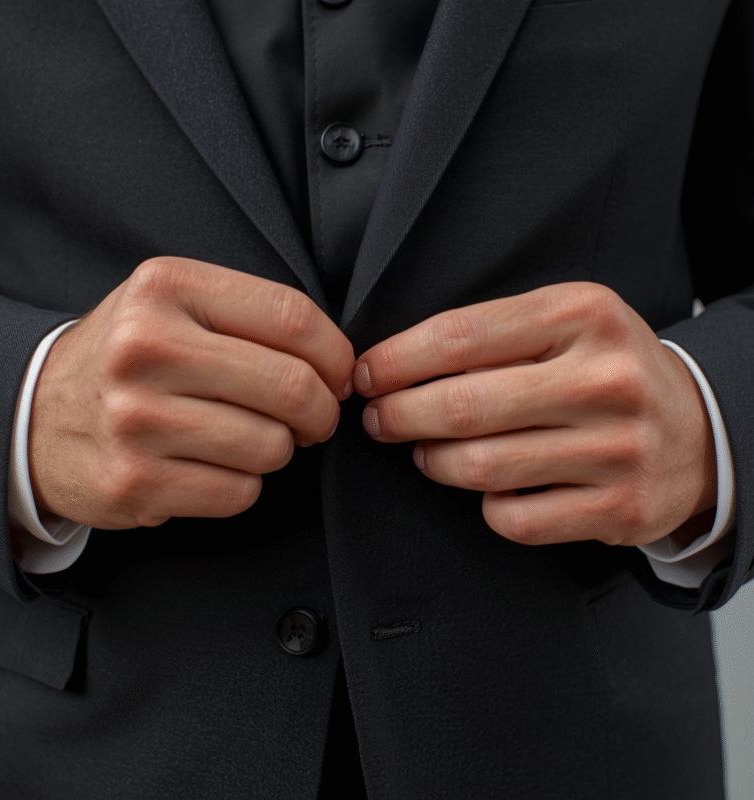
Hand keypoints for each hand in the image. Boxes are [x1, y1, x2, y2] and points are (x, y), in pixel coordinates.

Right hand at [28, 257, 353, 528]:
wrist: (36, 413)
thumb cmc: (129, 359)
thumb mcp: (175, 306)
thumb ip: (251, 318)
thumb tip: (338, 364)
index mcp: (167, 289)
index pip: (292, 317)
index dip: (337, 354)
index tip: (341, 375)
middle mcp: (146, 347)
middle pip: (292, 387)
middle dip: (324, 412)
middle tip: (317, 418)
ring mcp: (136, 419)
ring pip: (271, 446)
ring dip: (279, 449)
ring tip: (250, 437)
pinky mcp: (134, 481)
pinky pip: (240, 492)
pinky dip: (244, 484)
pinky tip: (214, 465)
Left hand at [354, 282, 716, 547]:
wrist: (696, 431)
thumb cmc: (606, 370)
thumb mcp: (563, 324)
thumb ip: (491, 335)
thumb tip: (395, 367)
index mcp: (583, 315)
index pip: (459, 337)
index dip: (396, 360)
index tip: (365, 376)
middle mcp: (605, 379)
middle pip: (462, 406)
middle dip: (399, 415)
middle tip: (378, 420)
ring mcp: (617, 449)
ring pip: (481, 467)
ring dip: (433, 461)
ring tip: (425, 451)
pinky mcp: (619, 508)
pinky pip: (515, 519)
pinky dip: (486, 505)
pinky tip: (487, 487)